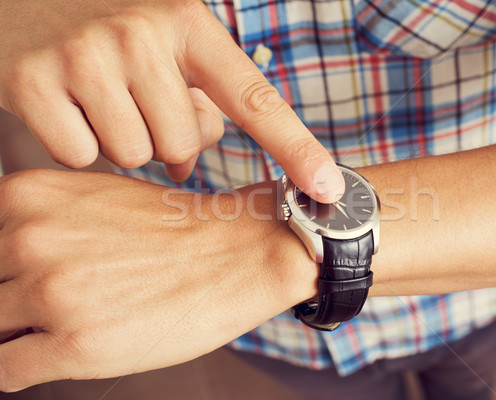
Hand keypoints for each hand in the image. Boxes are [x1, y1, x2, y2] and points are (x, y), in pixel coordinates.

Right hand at [0, 0, 343, 201]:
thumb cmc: (107, 29)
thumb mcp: (166, 46)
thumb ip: (197, 100)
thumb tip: (195, 163)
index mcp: (188, 22)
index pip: (254, 98)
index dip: (297, 148)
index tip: (330, 188)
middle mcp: (140, 32)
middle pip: (182, 144)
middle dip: (165, 140)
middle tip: (137, 106)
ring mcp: (85, 54)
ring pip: (135, 154)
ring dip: (123, 141)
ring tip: (102, 101)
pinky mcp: (31, 81)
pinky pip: (82, 156)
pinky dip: (77, 145)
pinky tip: (65, 107)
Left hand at [0, 169, 316, 391]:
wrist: (237, 251)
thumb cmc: (172, 229)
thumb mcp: (91, 200)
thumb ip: (35, 222)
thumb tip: (5, 266)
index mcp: (27, 195)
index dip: (7, 271)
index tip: (25, 280)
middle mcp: (28, 238)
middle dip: (11, 301)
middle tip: (60, 301)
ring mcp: (50, 292)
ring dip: (20, 334)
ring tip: (68, 323)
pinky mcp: (74, 344)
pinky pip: (5, 372)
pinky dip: (24, 367)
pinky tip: (63, 351)